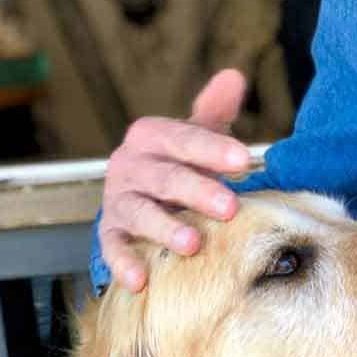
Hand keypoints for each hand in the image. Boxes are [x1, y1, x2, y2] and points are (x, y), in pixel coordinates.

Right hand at [99, 69, 251, 291]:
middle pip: (165, 177)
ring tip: (194, 245)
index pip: (183, 139)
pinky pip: (113, 248)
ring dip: (165, 228)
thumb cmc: (177, 169)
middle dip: (198, 191)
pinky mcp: (111, 234)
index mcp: (152, 137)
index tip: (245, 160)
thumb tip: (234, 75)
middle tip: (231, 208)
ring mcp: (118, 201)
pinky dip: (124, 264)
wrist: (141, 205)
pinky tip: (141, 281)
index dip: (213, 149)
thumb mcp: (195, 140)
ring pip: (140, 212)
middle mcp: (129, 165)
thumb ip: (213, 113)